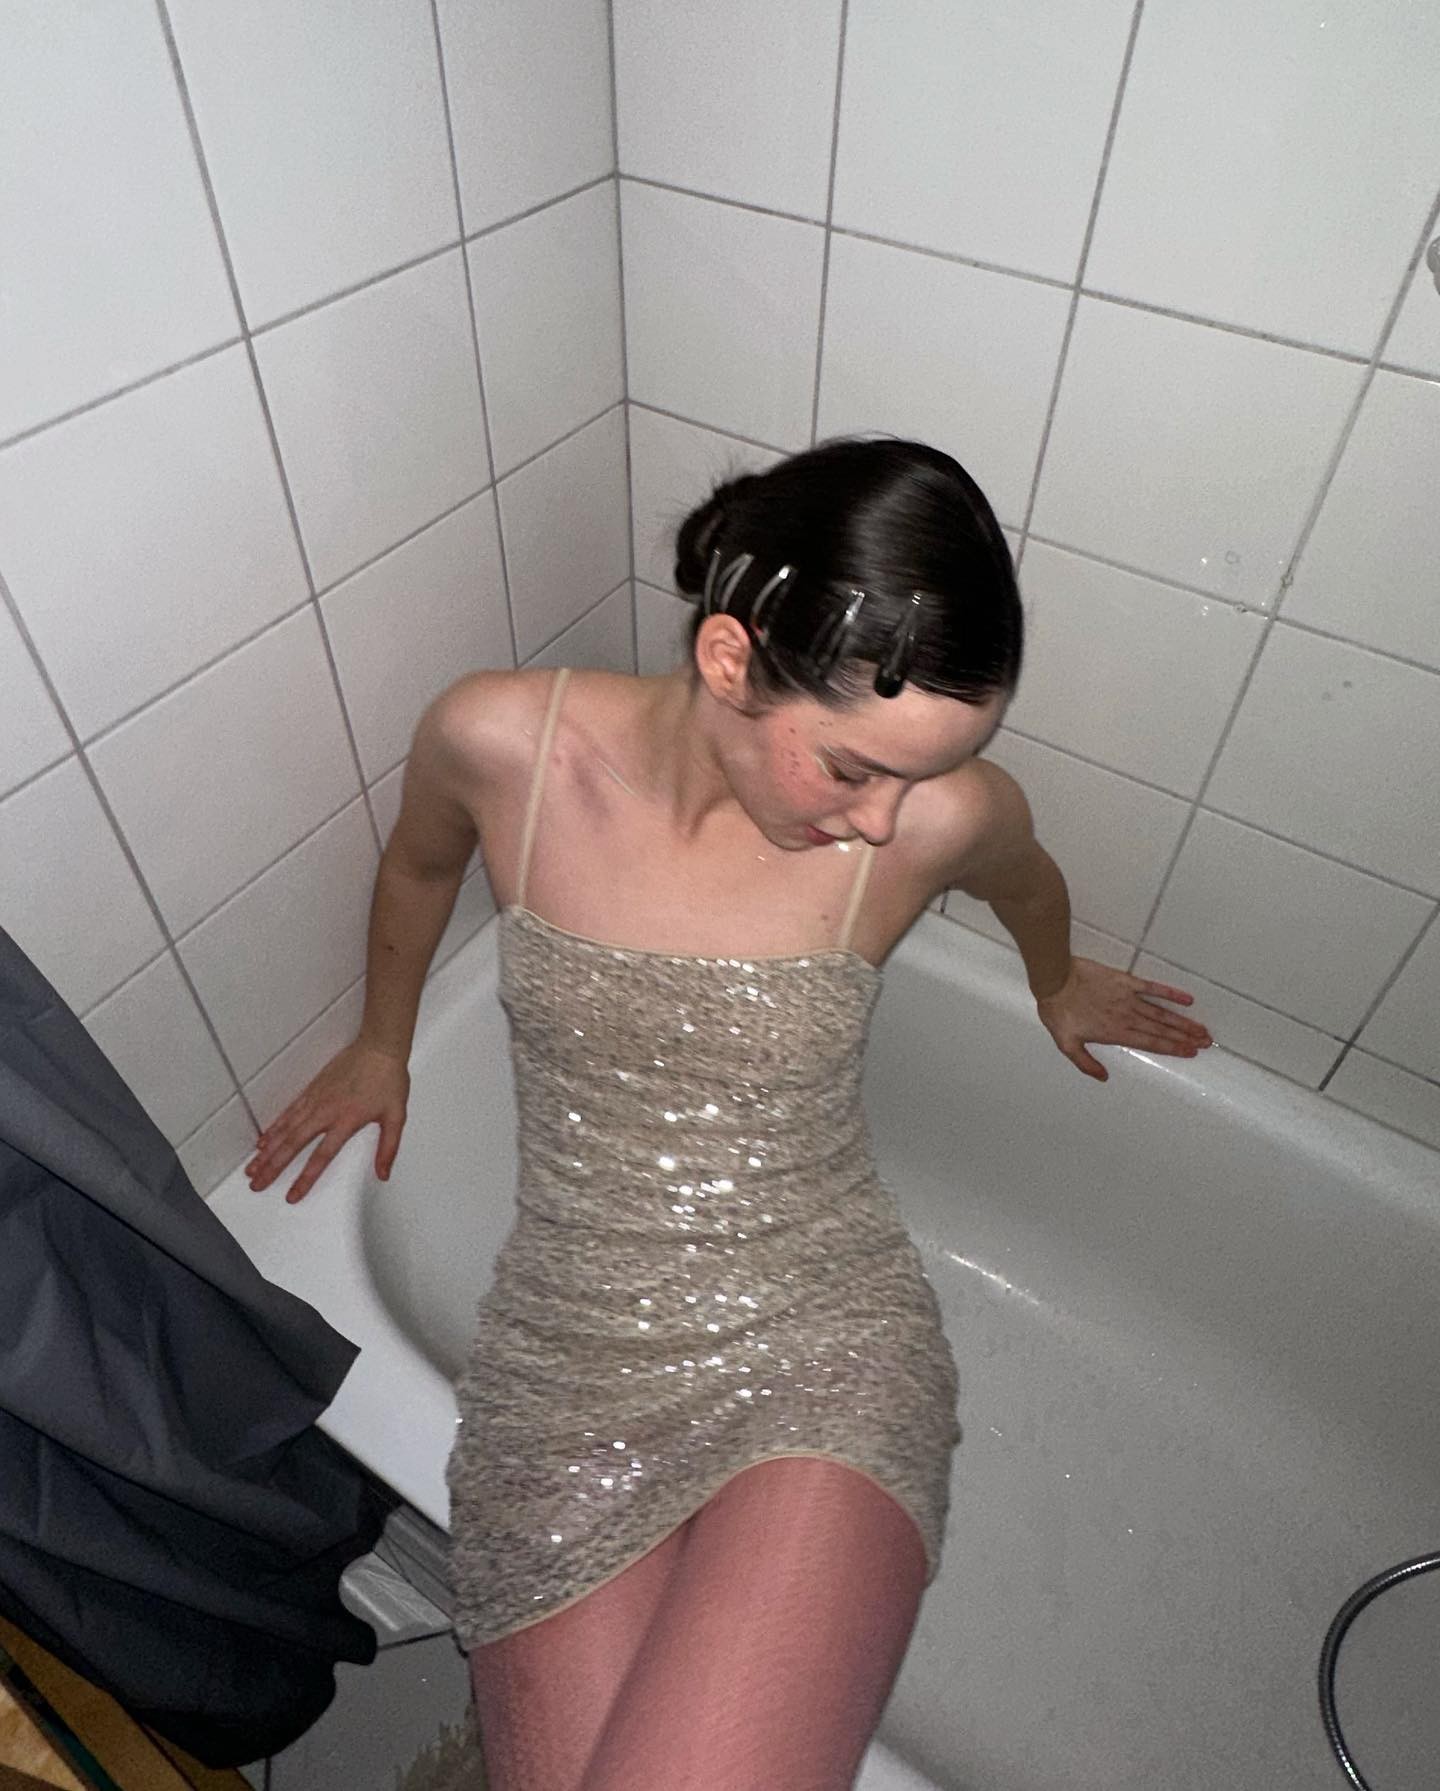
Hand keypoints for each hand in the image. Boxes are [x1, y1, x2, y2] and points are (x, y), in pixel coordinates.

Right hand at [245, 1040, 409, 1202]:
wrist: (379, 1047)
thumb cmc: (388, 1078)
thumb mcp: (396, 1116)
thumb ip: (388, 1148)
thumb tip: (384, 1173)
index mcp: (346, 1121)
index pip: (321, 1156)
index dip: (305, 1178)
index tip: (292, 1194)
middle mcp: (325, 1112)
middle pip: (292, 1145)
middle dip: (272, 1167)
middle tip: (257, 1184)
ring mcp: (315, 1100)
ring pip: (285, 1130)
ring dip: (266, 1151)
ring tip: (252, 1167)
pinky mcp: (311, 1090)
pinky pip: (287, 1113)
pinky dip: (273, 1128)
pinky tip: (263, 1141)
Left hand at [1035, 958, 1211, 1081]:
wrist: (1055, 980)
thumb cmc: (1059, 1012)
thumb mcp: (1066, 1044)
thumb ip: (1086, 1063)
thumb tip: (1103, 1078)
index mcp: (1116, 1033)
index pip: (1151, 1043)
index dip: (1173, 1048)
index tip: (1190, 1052)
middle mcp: (1128, 1017)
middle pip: (1162, 1029)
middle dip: (1185, 1037)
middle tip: (1205, 1042)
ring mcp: (1129, 999)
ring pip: (1162, 1012)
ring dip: (1183, 1021)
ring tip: (1201, 1028)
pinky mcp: (1126, 982)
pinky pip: (1152, 988)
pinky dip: (1170, 993)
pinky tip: (1187, 999)